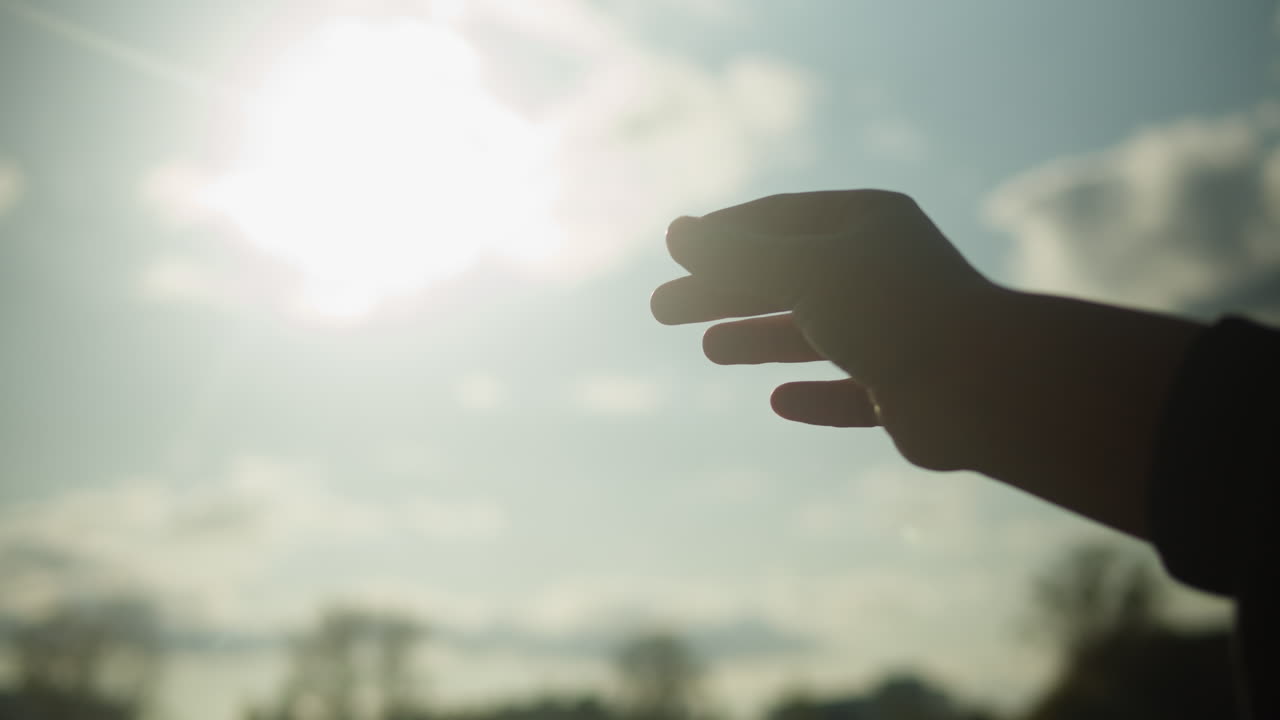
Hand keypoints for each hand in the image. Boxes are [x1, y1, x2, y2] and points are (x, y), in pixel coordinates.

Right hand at [651, 189, 1202, 536]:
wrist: (980, 386)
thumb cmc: (892, 310)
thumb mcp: (803, 270)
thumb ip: (737, 256)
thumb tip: (675, 232)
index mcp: (869, 225)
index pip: (782, 219)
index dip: (726, 234)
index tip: (676, 251)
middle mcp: (884, 273)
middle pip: (788, 276)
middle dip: (724, 290)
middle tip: (661, 308)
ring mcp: (898, 333)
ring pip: (816, 333)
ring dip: (760, 337)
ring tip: (709, 348)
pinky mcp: (907, 392)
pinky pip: (852, 392)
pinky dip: (817, 395)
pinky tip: (780, 402)